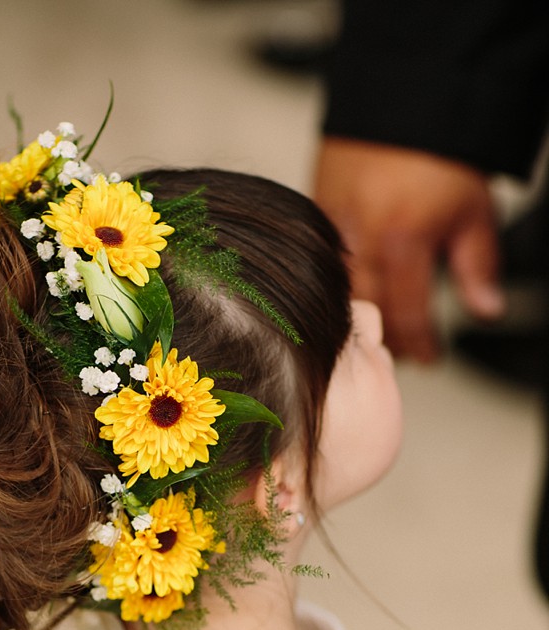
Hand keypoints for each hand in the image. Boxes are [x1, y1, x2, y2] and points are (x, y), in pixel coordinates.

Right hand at [313, 139, 503, 360]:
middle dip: (390, 340)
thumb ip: (478, 267)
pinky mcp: (315, 215)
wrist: (403, 98)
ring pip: (340, 296)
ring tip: (382, 329)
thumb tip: (487, 312)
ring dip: (362, 319)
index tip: (431, 358)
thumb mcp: (474, 212)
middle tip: (406, 352)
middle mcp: (361, 241)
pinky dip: (339, 287)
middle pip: (369, 315)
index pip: (408, 318)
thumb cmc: (439, 153)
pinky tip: (352, 296)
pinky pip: (321, 267)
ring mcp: (332, 229)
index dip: (421, 346)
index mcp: (402, 243)